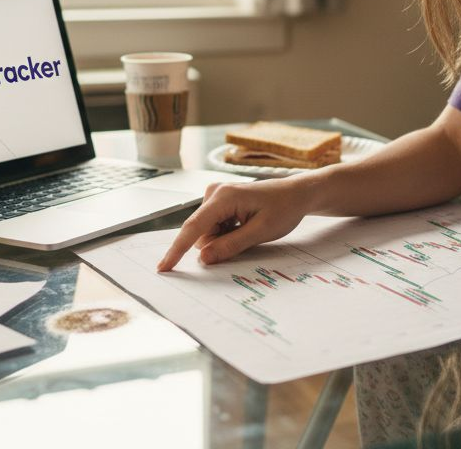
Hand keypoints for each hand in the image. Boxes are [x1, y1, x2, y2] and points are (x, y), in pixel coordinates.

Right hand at [156, 176, 314, 270]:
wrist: (297, 193)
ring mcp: (216, 195)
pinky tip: (245, 225)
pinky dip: (226, 232)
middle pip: (201, 232)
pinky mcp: (219, 201)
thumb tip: (203, 259)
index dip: (177, 250)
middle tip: (247, 236)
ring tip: (249, 228)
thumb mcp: (260, 232)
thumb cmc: (284, 209)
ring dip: (223, 238)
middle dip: (217, 243)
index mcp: (223, 197)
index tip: (163, 268)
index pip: (193, 228)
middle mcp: (214, 193)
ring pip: (207, 231)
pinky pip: (213, 226)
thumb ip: (230, 246)